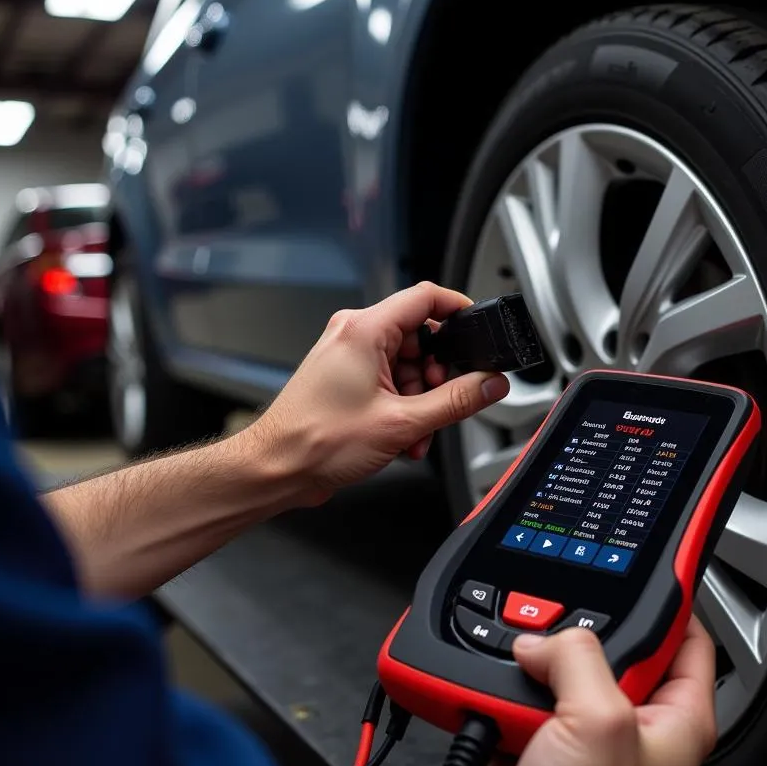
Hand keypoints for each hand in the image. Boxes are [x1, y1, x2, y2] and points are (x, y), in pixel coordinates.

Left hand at [249, 282, 509, 501]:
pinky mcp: (345, 378)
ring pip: (406, 365)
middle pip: (420, 338)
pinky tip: (401, 436)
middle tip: (440, 402)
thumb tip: (490, 384)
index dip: (458, 309)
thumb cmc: (316, 441)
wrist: (276, 468)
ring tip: (414, 433)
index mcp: (365, 330)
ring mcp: (347, 356)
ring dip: (420, 400)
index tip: (477, 329)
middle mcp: (353, 335)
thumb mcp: (403, 423)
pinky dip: (402, 406)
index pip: (426, 297)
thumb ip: (456, 401)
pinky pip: (388, 381)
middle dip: (436, 376)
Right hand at [466, 619, 716, 765]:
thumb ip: (577, 656)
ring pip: (554, 668)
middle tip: (554, 617)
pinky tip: (490, 688)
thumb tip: (539, 640)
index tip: (644, 563)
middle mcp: (629, 724)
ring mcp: (579, 737)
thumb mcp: (599, 721)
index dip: (667, 596)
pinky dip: (496, 688)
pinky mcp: (532, 748)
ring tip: (516, 659)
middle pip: (607, 643)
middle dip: (575, 626)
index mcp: (673, 715)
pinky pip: (513, 697)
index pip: (684, 634)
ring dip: (528, 661)